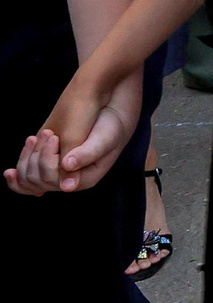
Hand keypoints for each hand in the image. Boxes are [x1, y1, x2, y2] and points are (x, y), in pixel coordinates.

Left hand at [8, 79, 128, 196]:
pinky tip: (11, 172)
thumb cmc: (110, 127)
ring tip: (34, 137)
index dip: (46, 160)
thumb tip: (67, 185)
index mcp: (84, 179)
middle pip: (38, 180)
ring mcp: (59, 175)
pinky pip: (28, 182)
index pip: (53, 179)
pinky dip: (18, 177)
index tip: (53, 136)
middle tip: (48, 133)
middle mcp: (69, 181)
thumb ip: (86, 157)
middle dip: (37, 155)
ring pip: (29, 180)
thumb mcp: (103, 140)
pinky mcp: (51, 167)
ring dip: (26, 158)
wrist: (109, 117)